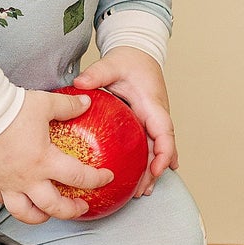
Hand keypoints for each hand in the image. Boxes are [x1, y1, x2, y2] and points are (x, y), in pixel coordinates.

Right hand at [0, 88, 114, 224]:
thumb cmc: (11, 109)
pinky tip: (19, 198)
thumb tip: (86, 102)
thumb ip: (68, 106)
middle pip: (53, 207)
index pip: (79, 177)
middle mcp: (28, 178)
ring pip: (24, 212)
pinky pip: (2, 199)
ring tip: (49, 213)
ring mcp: (8, 182)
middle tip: (81, 207)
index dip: (97, 180)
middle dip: (71, 211)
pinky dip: (13, 202)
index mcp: (45, 161)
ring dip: (40, 216)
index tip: (106, 177)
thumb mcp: (45, 104)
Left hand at [68, 48, 177, 197]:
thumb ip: (97, 74)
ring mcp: (152, 120)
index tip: (157, 169)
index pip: (165, 131)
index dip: (164, 153)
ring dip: (152, 171)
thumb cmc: (129, 59)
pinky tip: (143, 178)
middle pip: (162, 148)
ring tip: (142, 192)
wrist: (139, 52)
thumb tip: (78, 83)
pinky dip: (149, 162)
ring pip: (157, 150)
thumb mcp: (112, 64)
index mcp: (153, 104)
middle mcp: (157, 115)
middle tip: (142, 190)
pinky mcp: (145, 123)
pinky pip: (150, 145)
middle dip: (155, 171)